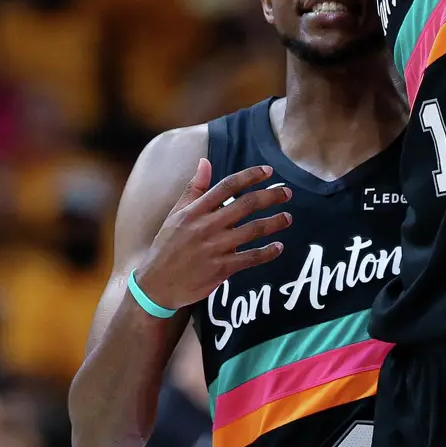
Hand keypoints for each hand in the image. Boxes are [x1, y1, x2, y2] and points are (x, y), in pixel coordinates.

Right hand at [135, 158, 291, 311]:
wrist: (157, 284)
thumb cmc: (168, 246)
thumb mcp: (176, 214)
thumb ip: (194, 188)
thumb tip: (205, 162)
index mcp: (196, 210)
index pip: (227, 186)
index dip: (250, 176)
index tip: (268, 171)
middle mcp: (207, 226)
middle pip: (246, 205)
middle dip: (270, 197)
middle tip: (287, 192)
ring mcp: (215, 247)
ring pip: (252, 230)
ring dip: (274, 223)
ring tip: (287, 218)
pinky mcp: (221, 268)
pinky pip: (250, 258)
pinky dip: (267, 252)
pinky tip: (278, 247)